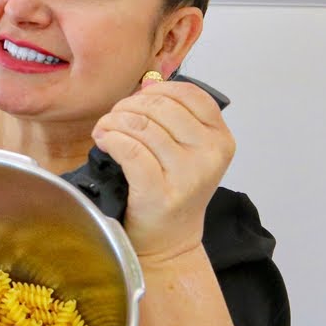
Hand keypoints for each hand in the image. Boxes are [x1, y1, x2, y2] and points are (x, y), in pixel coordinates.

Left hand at [92, 78, 234, 263]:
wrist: (169, 243)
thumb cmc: (174, 192)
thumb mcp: (188, 152)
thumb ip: (175, 117)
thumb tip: (148, 82)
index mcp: (220, 139)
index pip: (190, 94)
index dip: (157, 90)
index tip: (138, 100)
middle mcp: (209, 155)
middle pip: (161, 107)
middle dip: (128, 106)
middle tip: (113, 118)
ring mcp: (187, 175)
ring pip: (142, 126)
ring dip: (113, 122)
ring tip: (104, 131)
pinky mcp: (160, 192)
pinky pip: (130, 150)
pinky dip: (111, 140)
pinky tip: (104, 142)